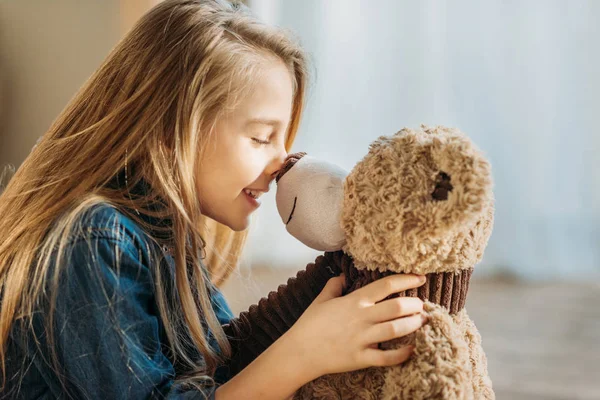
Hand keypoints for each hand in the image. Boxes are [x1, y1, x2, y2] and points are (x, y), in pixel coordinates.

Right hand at [284, 273, 426, 379]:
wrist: (299, 352)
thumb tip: (342, 275)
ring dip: (414, 324)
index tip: (419, 277)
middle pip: (397, 307)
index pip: (385, 285)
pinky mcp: (361, 358)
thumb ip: (334, 286)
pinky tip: (412, 349)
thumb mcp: (321, 300)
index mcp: (354, 301)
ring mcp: (362, 338)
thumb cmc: (309, 324)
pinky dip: (403, 354)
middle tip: (422, 304)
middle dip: (415, 304)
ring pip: (396, 329)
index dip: (406, 280)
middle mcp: (361, 318)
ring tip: (423, 321)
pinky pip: (387, 358)